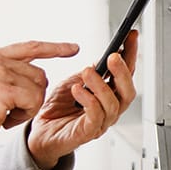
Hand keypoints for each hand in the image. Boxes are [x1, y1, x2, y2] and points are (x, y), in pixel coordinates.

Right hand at [0, 41, 80, 148]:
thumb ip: (7, 74)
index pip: (31, 47)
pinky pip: (33, 101)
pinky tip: (5, 120)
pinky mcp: (3, 90)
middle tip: (11, 111)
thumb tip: (36, 74)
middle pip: (40, 75)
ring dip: (28, 108)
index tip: (74, 48)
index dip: (55, 48)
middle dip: (34, 97)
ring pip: (38, 90)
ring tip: (4, 115)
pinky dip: (24, 115)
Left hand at [28, 31, 138, 169]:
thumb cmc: (57, 110)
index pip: (126, 74)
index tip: (132, 36)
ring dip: (101, 85)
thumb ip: (90, 74)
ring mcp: (100, 123)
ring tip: (87, 72)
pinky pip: (95, 117)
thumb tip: (105, 57)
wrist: (38, 133)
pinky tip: (78, 89)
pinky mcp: (86, 133)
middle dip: (123, 73)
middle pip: (128, 92)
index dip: (131, 55)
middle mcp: (109, 110)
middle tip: (114, 57)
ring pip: (113, 104)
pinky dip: (89, 101)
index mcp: (109, 96)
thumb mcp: (74, 83)